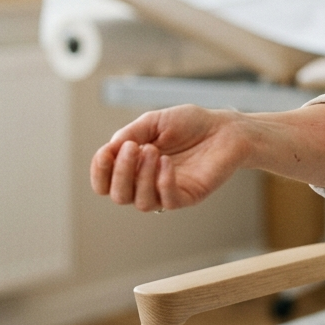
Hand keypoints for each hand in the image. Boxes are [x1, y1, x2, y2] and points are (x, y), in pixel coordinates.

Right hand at [90, 105, 246, 211]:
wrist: (224, 128)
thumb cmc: (190, 124)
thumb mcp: (154, 121)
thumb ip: (130, 133)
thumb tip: (109, 149)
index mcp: (134, 166)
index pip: (105, 182)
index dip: (100, 171)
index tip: (106, 152)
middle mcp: (146, 182)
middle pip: (118, 196)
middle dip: (120, 172)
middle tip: (133, 147)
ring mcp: (166, 192)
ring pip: (140, 202)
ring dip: (142, 176)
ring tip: (153, 150)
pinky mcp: (187, 197)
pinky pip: (167, 201)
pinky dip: (162, 182)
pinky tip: (167, 162)